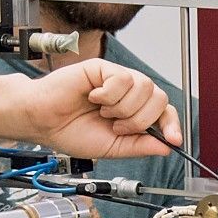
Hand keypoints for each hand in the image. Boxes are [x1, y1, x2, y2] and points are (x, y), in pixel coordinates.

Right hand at [23, 59, 182, 158]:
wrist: (44, 123)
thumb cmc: (71, 132)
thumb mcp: (112, 148)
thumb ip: (139, 146)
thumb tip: (166, 147)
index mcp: (133, 113)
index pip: (164, 113)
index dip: (172, 125)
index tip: (174, 140)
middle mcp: (129, 94)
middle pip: (159, 99)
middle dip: (140, 120)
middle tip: (116, 126)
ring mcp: (117, 80)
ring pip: (144, 87)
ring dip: (123, 108)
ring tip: (103, 112)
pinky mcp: (103, 68)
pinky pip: (123, 79)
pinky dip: (109, 95)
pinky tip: (94, 97)